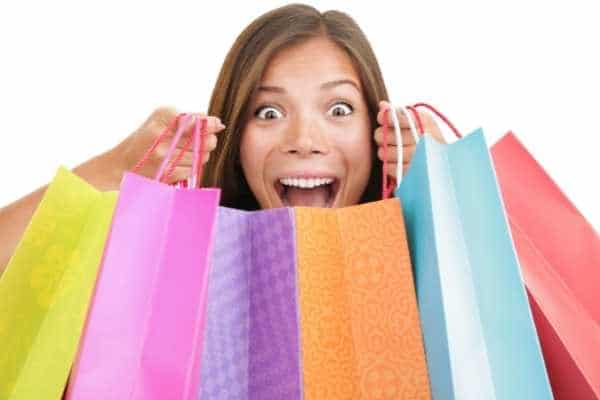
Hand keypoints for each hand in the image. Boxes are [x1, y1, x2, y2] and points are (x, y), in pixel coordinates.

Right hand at [109, 107, 224, 184]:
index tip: (217, 126)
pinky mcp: (165, 173)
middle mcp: (161, 134)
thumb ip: (189, 117)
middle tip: (201, 142)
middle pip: (204, 139)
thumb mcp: (161, 120)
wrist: (120, 165)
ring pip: (201, 156)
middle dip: (208, 141)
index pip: (197, 119)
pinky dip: (190, 168)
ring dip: (200, 156)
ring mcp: (163, 155)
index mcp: (162, 115)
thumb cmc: (146, 139)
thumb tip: (219, 123)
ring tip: (186, 153)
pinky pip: (192, 170)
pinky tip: (179, 164)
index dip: (210, 125)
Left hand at [374, 101, 444, 178]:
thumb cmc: (429, 139)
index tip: (381, 118)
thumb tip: (382, 105)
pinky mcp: (413, 173)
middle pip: (386, 135)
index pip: (397, 117)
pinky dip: (388, 165)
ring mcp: (418, 157)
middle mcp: (423, 139)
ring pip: (385, 152)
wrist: (448, 164)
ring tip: (388, 150)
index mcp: (426, 123)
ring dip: (383, 151)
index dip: (386, 117)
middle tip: (383, 137)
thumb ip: (400, 113)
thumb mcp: (420, 122)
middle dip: (381, 135)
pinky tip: (394, 161)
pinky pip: (389, 168)